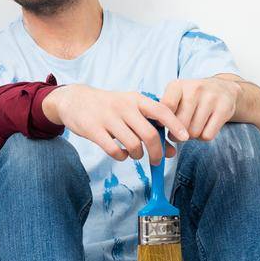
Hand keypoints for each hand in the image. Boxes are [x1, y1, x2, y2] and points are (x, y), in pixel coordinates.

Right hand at [41, 84, 187, 163]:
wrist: (75, 100)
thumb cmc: (110, 107)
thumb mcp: (131, 110)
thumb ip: (150, 127)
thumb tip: (171, 151)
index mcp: (136, 99)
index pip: (161, 111)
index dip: (175, 125)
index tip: (185, 138)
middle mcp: (123, 107)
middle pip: (149, 134)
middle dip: (157, 152)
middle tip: (158, 160)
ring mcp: (107, 118)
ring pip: (133, 144)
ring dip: (139, 155)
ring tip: (136, 154)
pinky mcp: (93, 130)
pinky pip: (114, 150)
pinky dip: (122, 157)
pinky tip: (122, 154)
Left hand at [161, 77, 241, 141]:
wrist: (223, 88)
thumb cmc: (192, 97)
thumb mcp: (175, 95)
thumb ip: (164, 109)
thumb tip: (156, 128)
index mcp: (177, 85)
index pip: (166, 107)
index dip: (163, 121)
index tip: (164, 125)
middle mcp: (194, 89)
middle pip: (180, 124)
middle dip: (177, 134)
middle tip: (179, 132)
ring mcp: (211, 98)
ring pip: (193, 132)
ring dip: (191, 136)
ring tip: (192, 128)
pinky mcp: (224, 109)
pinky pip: (207, 136)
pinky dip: (203, 137)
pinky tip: (204, 128)